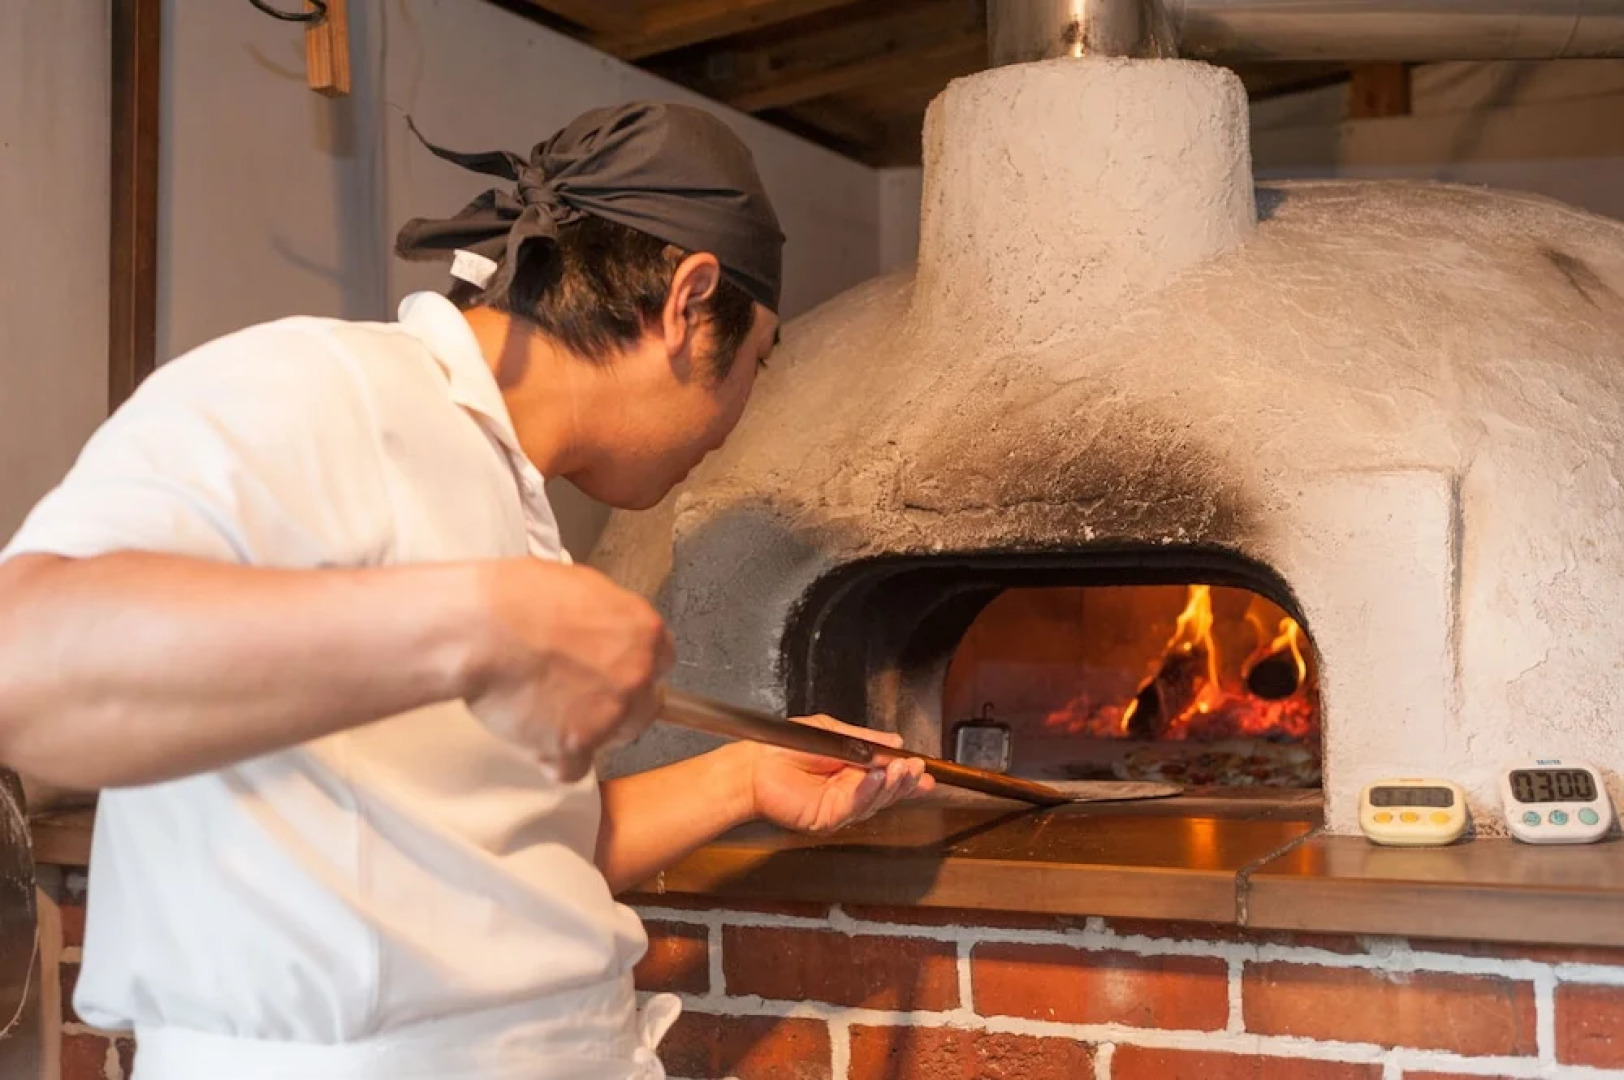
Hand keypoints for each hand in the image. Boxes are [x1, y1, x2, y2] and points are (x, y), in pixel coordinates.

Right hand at [462, 559, 671, 780]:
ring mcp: (609, 715)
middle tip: (577, 695)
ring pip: (612, 738)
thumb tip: (603, 629)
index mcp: (643, 631)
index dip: (632, 668)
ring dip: (586, 732)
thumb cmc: (516, 598)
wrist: (481, 628)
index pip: (661, 661)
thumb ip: (606, 617)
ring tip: (544, 711)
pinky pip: (571, 767)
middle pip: (644, 706)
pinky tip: (531, 735)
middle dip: (615, 704)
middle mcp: (636, 675)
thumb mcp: (579, 586)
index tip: (614, 671)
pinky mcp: (575, 746)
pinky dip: (551, 757)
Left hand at [746, 715, 935, 833]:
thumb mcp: (834, 732)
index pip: (887, 777)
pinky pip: (854, 806)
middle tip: (918, 769)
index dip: (907, 775)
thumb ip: (865, 739)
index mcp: (853, 771)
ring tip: (901, 769)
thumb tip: (895, 740)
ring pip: (875, 801)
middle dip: (905, 781)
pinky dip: (868, 792)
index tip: (925, 769)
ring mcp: (840, 807)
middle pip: (887, 792)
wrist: (754, 762)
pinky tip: (877, 778)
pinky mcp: (827, 817)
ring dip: (891, 785)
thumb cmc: (787, 746)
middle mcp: (850, 791)